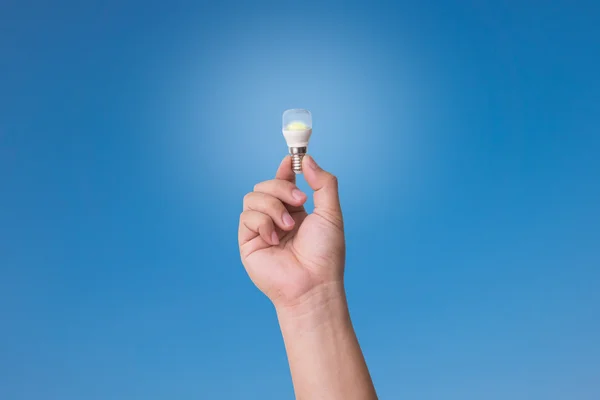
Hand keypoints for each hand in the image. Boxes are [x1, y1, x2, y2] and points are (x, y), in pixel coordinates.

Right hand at [238, 155, 344, 309]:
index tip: (292, 159)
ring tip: (289, 227)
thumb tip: (308, 159)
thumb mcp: (331, 214)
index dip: (285, 168)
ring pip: (253, 197)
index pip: (284, 182)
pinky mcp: (248, 241)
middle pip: (265, 185)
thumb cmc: (325, 255)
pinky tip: (275, 240)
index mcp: (295, 211)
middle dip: (282, 187)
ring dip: (273, 206)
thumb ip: (324, 184)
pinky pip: (246, 217)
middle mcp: (276, 218)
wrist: (313, 284)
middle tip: (300, 202)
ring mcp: (261, 229)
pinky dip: (263, 223)